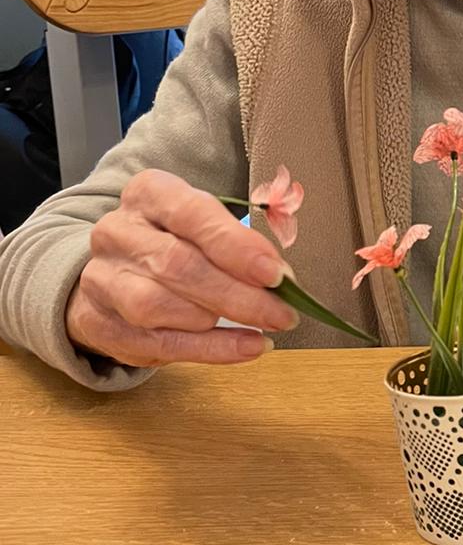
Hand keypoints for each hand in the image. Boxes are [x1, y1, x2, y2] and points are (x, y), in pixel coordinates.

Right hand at [66, 169, 298, 367]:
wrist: (114, 273)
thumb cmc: (175, 241)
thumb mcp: (204, 223)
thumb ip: (238, 242)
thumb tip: (279, 277)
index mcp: (148, 194)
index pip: (192, 215)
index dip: (236, 247)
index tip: (276, 274)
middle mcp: (117, 232)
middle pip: (177, 265)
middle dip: (237, 294)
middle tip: (281, 313)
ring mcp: (102, 279)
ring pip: (156, 306)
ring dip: (218, 323)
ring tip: (261, 328)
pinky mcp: (100, 323)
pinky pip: (158, 343)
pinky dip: (209, 350)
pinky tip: (246, 347)